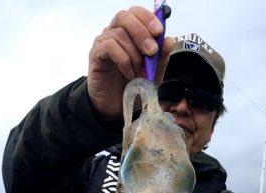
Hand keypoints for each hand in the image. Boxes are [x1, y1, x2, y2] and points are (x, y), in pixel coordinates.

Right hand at [87, 5, 172, 119]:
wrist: (116, 107)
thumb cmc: (132, 87)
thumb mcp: (153, 74)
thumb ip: (161, 58)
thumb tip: (169, 40)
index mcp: (129, 33)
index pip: (136, 13)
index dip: (148, 18)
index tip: (159, 31)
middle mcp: (115, 33)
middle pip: (125, 17)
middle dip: (141, 32)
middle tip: (151, 51)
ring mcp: (103, 42)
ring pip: (119, 34)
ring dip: (134, 55)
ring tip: (139, 73)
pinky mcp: (96, 54)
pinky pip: (109, 47)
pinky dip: (123, 60)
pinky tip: (129, 73)